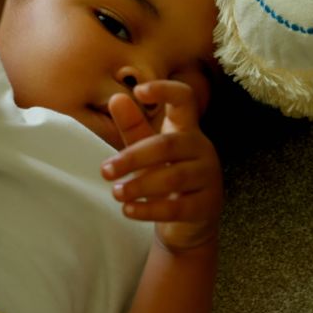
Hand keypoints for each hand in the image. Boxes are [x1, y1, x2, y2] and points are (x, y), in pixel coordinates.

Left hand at [100, 81, 223, 252]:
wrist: (188, 223)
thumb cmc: (165, 178)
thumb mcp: (147, 151)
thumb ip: (133, 127)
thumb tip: (116, 98)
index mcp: (187, 129)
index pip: (185, 99)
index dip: (165, 90)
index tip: (138, 91)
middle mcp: (201, 149)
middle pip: (168, 145)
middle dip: (133, 158)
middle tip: (105, 171)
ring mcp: (207, 178)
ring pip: (174, 177)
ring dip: (140, 185)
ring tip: (116, 193)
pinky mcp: (205, 206)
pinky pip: (177, 207)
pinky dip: (149, 210)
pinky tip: (128, 210)